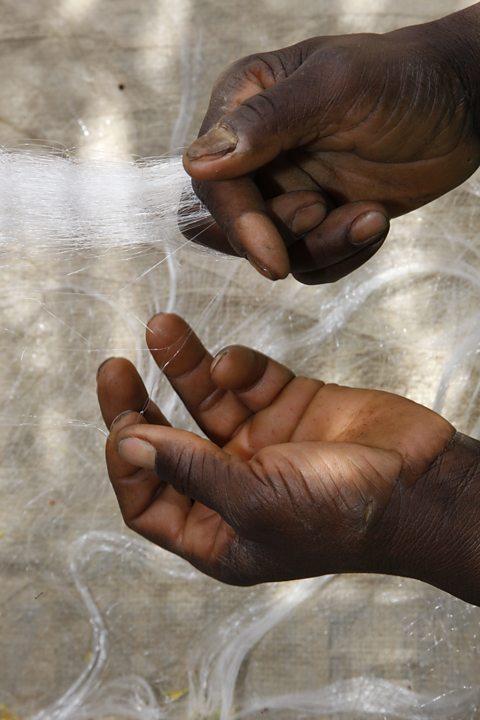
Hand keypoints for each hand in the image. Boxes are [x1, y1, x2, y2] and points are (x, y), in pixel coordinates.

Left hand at [97, 313, 477, 600]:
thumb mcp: (255, 500)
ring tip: (159, 328)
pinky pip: (249, 379)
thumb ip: (188, 470)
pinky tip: (233, 363)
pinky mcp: (288, 405)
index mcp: (218, 531)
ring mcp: (260, 442)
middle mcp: (232, 486)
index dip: (126, 465)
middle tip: (113, 369)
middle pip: (167, 444)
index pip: (149, 502)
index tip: (119, 426)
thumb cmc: (342, 513)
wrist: (421, 482)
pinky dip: (239, 366)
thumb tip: (124, 442)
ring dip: (182, 364)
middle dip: (137, 407)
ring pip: (205, 399)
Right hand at [182, 12, 479, 282]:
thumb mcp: (338, 90)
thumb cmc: (405, 81)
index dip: (238, 223)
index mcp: (243, 105)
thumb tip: (197, 162)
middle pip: (226, 227)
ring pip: (273, 253)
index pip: (211, 182)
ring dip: (323, 247)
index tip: (274, 257)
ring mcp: (285, 189)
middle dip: (278, 236)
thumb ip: (266, 122)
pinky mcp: (317, 220)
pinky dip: (344, 254)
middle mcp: (254, 152)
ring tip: (371, 216)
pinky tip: (374, 220)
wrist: (464, 106)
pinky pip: (310, 264)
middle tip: (324, 210)